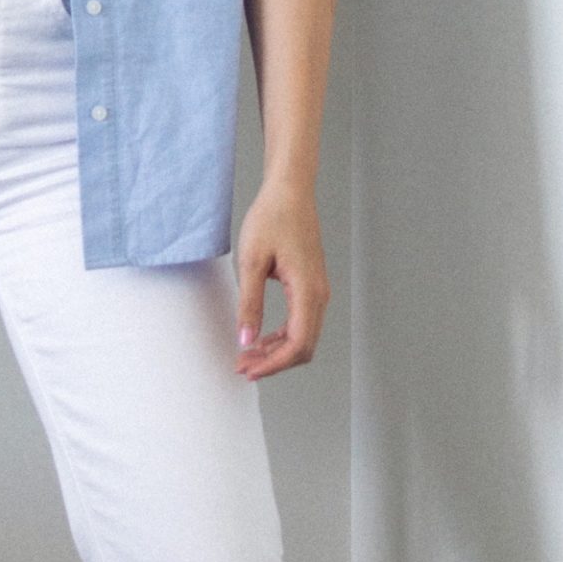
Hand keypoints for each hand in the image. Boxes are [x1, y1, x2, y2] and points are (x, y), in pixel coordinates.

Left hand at [233, 179, 329, 379]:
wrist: (289, 191)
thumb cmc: (272, 218)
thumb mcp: (251, 260)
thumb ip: (249, 304)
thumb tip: (246, 341)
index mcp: (307, 291)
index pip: (297, 344)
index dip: (273, 364)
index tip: (248, 370)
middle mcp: (318, 295)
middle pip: (303, 347)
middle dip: (273, 362)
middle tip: (243, 366)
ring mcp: (318, 290)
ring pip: (303, 336)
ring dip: (277, 350)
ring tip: (248, 354)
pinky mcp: (311, 285)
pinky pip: (302, 321)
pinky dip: (282, 335)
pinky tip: (261, 336)